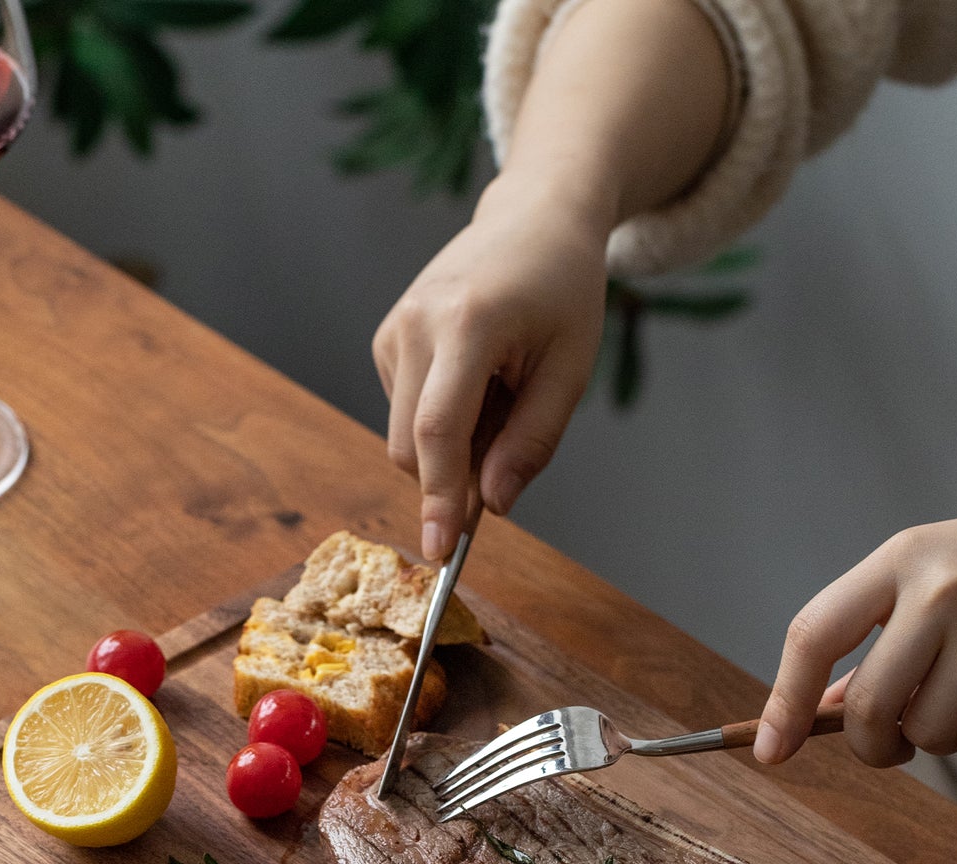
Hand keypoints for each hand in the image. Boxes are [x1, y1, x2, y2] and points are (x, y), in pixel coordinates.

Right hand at [373, 177, 608, 559]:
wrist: (533, 219)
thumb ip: (532, 442)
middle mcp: (416, 324)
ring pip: (405, 436)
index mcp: (468, 324)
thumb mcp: (570, 370)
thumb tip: (491, 505)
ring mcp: (393, 330)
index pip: (439, 431)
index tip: (439, 552)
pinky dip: (441, 420)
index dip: (438, 498)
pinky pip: (405, 413)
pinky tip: (477, 379)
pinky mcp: (385, 339)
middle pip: (412, 446)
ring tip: (500, 392)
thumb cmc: (563, 291)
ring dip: (452, 444)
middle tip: (510, 446)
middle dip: (453, 475)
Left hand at [753, 476, 956, 766]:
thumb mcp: (934, 575)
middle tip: (891, 743)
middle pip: (866, 708)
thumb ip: (876, 640)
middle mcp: (941, 589)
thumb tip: (814, 712)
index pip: (814, 634)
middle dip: (871, 745)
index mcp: (901, 557)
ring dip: (942, 735)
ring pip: (927, 734)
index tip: (769, 750)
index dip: (782, 700)